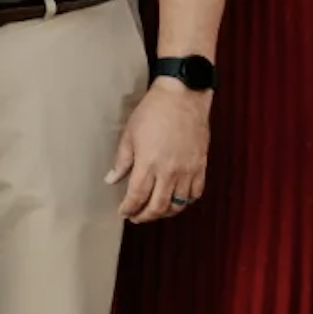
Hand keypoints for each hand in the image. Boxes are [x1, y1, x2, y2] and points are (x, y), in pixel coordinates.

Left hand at [109, 80, 210, 222]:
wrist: (183, 96)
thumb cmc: (154, 111)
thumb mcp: (130, 134)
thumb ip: (122, 161)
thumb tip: (111, 179)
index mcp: (148, 164)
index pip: (137, 197)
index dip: (128, 209)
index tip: (123, 212)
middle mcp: (169, 172)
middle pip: (157, 207)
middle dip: (144, 216)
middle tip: (136, 217)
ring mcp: (187, 170)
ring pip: (178, 204)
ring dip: (164, 212)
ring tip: (155, 211)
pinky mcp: (201, 166)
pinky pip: (195, 193)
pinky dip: (185, 202)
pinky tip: (177, 200)